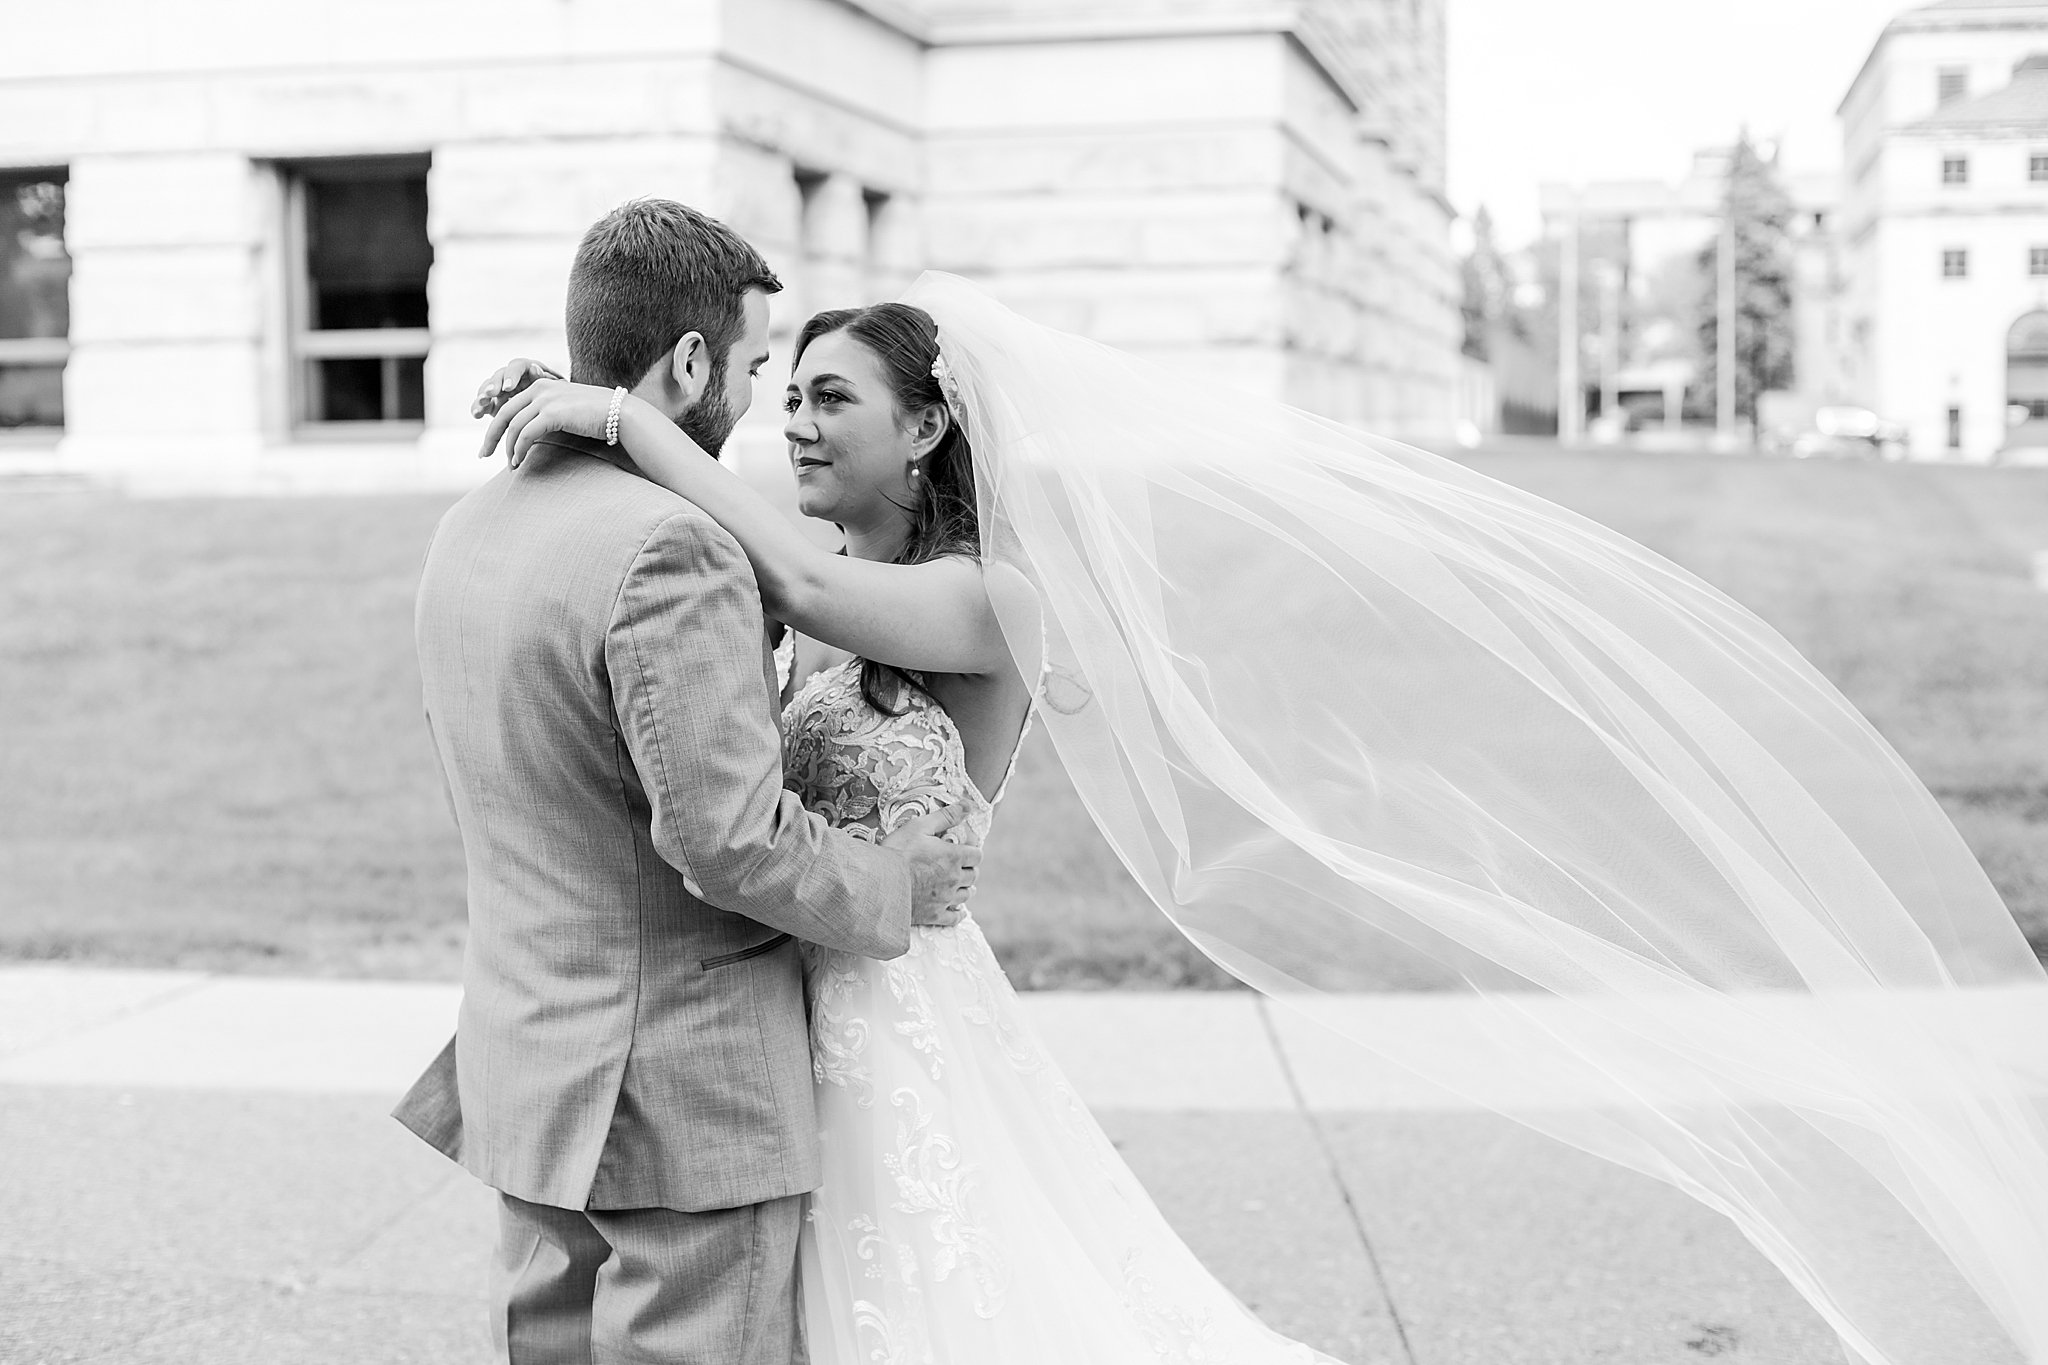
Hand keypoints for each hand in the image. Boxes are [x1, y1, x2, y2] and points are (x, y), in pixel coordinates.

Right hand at [471, 358, 560, 419]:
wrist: (554, 411)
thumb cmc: (558, 398)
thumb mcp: (557, 389)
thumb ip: (546, 379)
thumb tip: (535, 369)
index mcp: (527, 369)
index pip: (517, 367)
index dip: (511, 376)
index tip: (509, 388)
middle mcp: (511, 377)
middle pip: (499, 376)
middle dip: (495, 385)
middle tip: (493, 394)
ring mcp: (500, 389)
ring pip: (488, 389)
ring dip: (484, 395)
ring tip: (483, 403)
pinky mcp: (492, 403)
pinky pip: (482, 404)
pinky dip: (478, 408)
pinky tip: (477, 414)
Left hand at [478, 379, 625, 465]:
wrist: (621, 414)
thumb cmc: (598, 417)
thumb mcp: (567, 411)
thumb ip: (548, 416)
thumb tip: (531, 436)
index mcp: (541, 385)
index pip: (510, 406)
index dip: (496, 426)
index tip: (491, 444)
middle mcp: (540, 389)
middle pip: (505, 414)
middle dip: (492, 436)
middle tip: (483, 454)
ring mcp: (546, 400)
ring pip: (514, 426)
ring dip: (508, 449)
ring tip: (510, 465)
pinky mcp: (553, 413)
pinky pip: (525, 434)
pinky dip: (518, 450)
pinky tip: (518, 461)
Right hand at [881, 804, 978, 927]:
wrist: (877, 883)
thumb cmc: (896, 852)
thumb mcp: (919, 826)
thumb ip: (946, 816)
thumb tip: (968, 805)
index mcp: (953, 857)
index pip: (977, 855)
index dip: (971, 850)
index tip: (961, 848)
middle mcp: (954, 879)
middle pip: (973, 875)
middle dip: (967, 868)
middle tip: (955, 865)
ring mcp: (945, 899)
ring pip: (966, 895)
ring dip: (963, 888)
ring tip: (954, 883)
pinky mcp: (934, 916)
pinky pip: (955, 917)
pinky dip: (958, 912)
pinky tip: (954, 908)